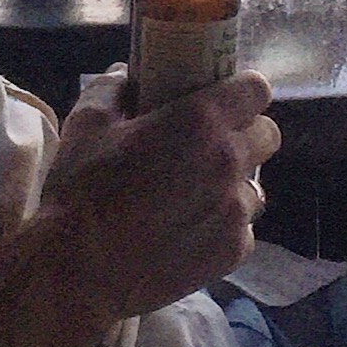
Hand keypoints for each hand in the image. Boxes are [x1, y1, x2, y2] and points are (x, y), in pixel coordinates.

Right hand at [40, 70, 278, 321]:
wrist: (78, 271)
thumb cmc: (81, 189)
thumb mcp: (88, 122)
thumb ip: (114, 88)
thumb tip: (127, 76)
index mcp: (200, 121)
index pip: (256, 89)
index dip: (241, 91)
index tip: (222, 99)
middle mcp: (228, 162)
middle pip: (268, 135)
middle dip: (245, 134)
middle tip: (207, 145)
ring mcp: (235, 212)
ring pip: (256, 186)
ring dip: (234, 184)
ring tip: (196, 195)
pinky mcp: (232, 253)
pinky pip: (243, 229)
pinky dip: (224, 226)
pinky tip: (190, 230)